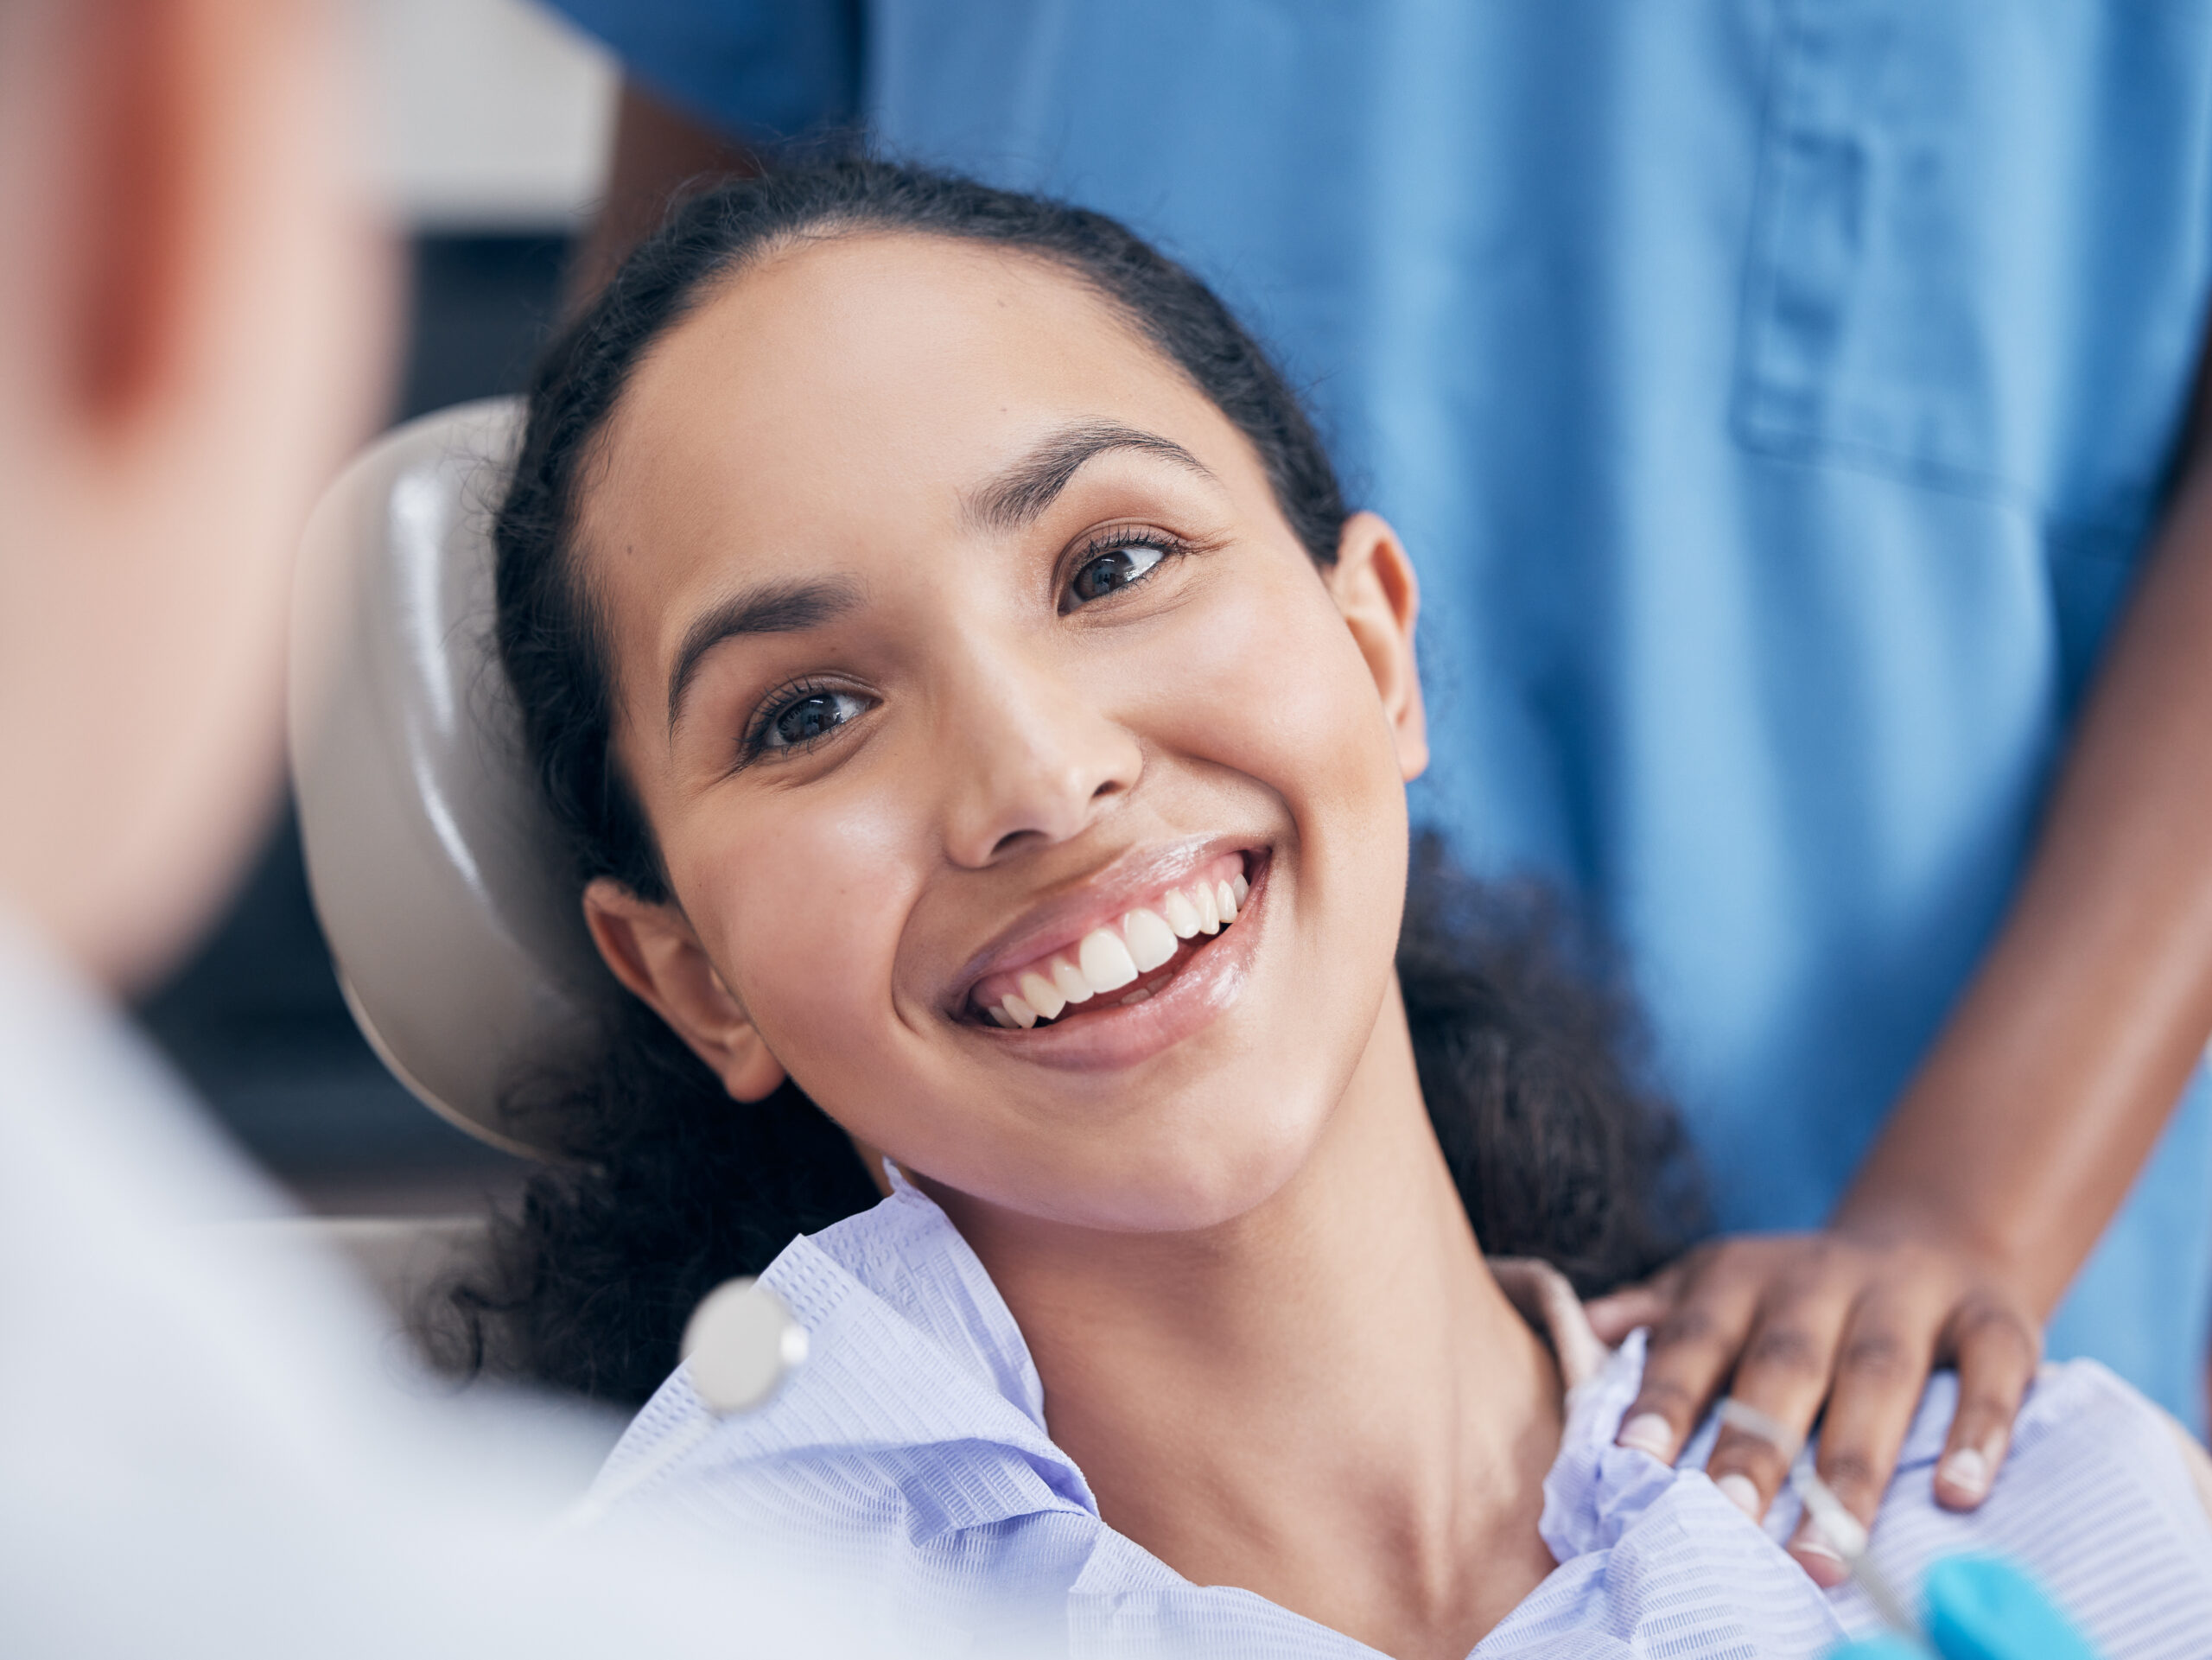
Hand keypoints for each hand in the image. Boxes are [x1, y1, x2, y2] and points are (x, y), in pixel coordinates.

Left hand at [1583, 1230, 2041, 1587]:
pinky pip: (1988, 1375)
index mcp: (1741, 1279)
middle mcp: (1821, 1279)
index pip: (1694, 1340)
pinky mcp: (1995, 1319)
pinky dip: (1976, 1434)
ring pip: (1879, 1378)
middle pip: (1783, 1365)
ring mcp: (1910, 1296)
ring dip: (1852, 1472)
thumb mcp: (1717, 1288)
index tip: (1632, 1464)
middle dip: (1754, 1447)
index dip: (1664, 1398)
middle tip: (1727, 1524)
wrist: (1932, 1237)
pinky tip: (1956, 1496)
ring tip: (1826, 1556)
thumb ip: (1653, 1318)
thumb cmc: (1797, 1298)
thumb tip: (1579, 1339)